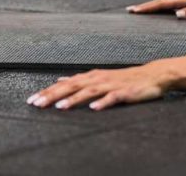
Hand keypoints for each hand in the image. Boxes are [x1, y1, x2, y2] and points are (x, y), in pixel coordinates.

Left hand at [27, 65, 169, 110]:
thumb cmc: (125, 78)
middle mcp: (98, 78)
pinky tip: (94, 108)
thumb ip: (79, 80)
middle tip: (37, 103)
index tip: (31, 99)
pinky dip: (102, 102)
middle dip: (53, 94)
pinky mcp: (125, 92)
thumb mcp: (99, 77)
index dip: (47, 91)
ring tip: (60, 107)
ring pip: (89, 91)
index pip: (64, 83)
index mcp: (91, 76)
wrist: (153, 75)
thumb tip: (60, 79)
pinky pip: (112, 98)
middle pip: (72, 86)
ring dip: (74, 99)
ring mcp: (112, 85)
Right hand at [126, 0, 185, 18]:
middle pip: (159, 2)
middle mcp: (182, 0)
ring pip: (163, 3)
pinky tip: (158, 13)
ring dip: (150, 7)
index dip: (147, 8)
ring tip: (138, 11)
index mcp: (184, 1)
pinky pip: (169, 6)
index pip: (161, 4)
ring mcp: (184, 2)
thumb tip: (177, 15)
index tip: (134, 11)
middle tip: (130, 11)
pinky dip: (160, 8)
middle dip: (144, 7)